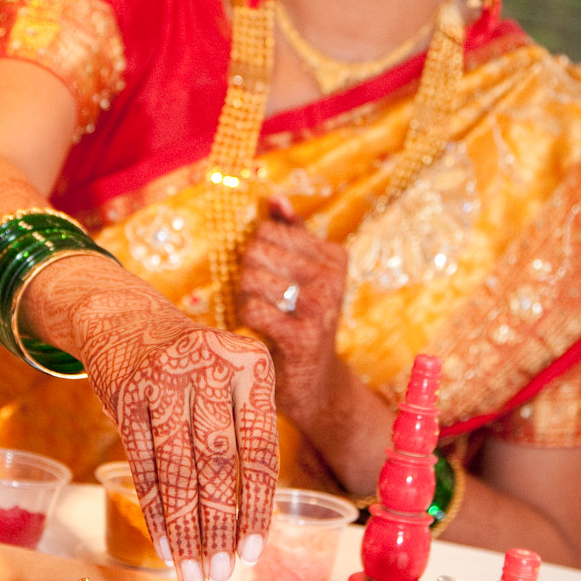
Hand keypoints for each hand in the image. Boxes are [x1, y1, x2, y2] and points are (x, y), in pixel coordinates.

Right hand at [27, 260, 277, 580]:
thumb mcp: (232, 378)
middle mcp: (207, 367)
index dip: (257, 505)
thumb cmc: (196, 366)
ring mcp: (162, 379)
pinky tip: (164, 545)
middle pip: (217, 463)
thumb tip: (252, 524)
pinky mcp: (125, 396)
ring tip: (193, 572)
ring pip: (177, 470)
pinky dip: (155, 511)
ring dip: (186, 529)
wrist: (128, 318)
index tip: (255, 552)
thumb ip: (244, 433)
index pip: (258, 448)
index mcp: (250, 364)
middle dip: (219, 526)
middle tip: (223, 573)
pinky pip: (143, 466)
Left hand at [237, 197, 348, 431]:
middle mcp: (331, 277)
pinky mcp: (302, 336)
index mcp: (333, 255)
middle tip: (263, 298)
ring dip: (246, 299)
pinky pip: (253, 310)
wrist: (316, 381)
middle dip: (248, 274)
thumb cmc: (304, 320)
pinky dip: (248, 320)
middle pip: (256, 250)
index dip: (256, 252)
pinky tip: (263, 330)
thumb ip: (291, 234)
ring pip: (251, 278)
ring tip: (264, 314)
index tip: (271, 276)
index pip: (267, 230)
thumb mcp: (305, 274)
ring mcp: (319, 306)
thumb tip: (275, 200)